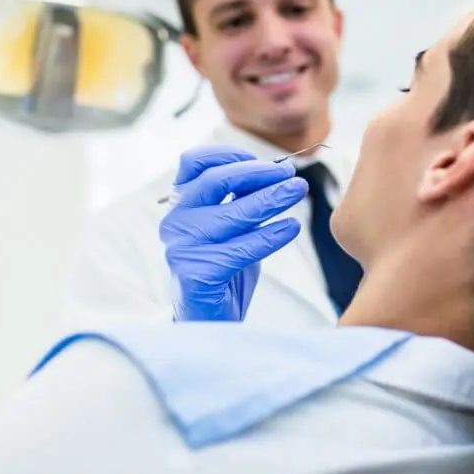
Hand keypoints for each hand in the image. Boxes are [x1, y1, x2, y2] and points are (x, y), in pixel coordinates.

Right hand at [160, 145, 308, 321]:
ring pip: (232, 213)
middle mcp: (175, 221)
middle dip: (259, 174)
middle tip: (293, 177)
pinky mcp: (195, 274)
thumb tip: (281, 171)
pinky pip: (240, 249)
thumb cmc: (223, 267)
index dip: (231, 155)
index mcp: (180, 204)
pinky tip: (291, 227)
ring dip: (271, 199)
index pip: (194, 162)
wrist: (208, 319)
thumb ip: (244, 199)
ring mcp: (181, 248)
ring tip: (297, 192)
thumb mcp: (233, 225)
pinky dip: (270, 236)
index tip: (266, 163)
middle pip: (216, 181)